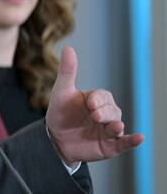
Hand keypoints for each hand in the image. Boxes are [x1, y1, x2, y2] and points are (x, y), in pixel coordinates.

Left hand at [45, 46, 143, 163]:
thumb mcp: (61, 92)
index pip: (102, 96)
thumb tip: (68, 48)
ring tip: (114, 127)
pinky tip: (139, 137)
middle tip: (94, 115)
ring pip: (118, 125)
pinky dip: (132, 140)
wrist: (55, 139)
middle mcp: (105, 113)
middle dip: (104, 113)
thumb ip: (67, 72)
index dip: (98, 99)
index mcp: (96, 99)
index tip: (89, 103)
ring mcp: (109, 130)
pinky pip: (124, 142)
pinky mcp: (110, 145)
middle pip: (111, 110)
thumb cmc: (60, 113)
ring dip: (116, 126)